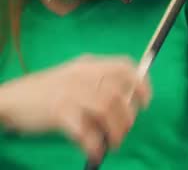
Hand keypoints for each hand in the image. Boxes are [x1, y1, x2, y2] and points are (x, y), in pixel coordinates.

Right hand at [0, 55, 151, 162]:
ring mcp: (71, 92)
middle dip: (128, 116)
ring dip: (116, 130)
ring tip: (114, 142)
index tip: (146, 101)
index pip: (125, 66)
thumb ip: (100, 82)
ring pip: (107, 110)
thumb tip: (130, 100)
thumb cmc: (48, 91)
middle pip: (119, 93)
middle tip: (126, 129)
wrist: (12, 99)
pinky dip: (94, 144)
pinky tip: (95, 151)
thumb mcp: (75, 76)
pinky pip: (85, 130)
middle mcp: (83, 75)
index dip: (141, 83)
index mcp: (90, 64)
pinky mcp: (59, 111)